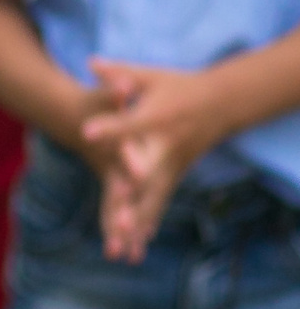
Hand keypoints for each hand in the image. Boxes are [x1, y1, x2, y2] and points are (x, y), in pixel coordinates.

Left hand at [79, 59, 224, 262]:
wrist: (222, 101)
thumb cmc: (180, 86)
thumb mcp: (151, 76)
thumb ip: (119, 73)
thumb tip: (91, 62)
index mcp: (158, 117)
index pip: (129, 123)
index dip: (108, 126)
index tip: (85, 132)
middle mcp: (166, 145)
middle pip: (145, 172)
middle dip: (130, 193)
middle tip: (114, 213)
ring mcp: (173, 164)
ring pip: (153, 197)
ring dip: (137, 221)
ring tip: (122, 247)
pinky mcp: (175, 175)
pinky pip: (159, 203)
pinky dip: (148, 223)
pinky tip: (136, 247)